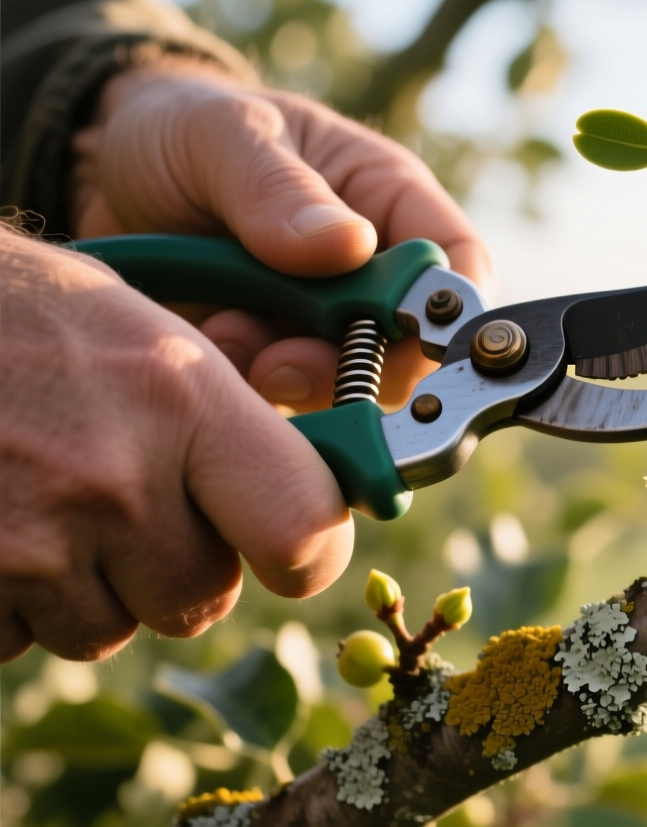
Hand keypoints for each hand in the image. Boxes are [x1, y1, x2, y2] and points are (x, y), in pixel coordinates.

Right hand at [0, 233, 351, 660]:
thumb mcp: (138, 325)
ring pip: (104, 630)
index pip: (301, 525)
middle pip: (199, 598)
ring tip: (37, 498)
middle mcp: (115, 476)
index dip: (304, 554)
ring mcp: (28, 539)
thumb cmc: (16, 312)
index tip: (289, 554)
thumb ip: (225, 419)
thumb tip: (307, 507)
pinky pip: (14, 642)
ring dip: (80, 590)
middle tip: (120, 503)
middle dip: (171, 569)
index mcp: (180, 397)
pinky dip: (5, 607)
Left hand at [71, 58, 494, 409]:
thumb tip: (349, 247)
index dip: (450, 309)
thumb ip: (278, 189)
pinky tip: (207, 343)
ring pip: (345, 383)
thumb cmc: (179, 127)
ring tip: (226, 335)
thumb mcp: (223, 135)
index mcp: (387, 200)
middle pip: (408, 344)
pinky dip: (246, 387)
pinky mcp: (266, 356)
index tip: (409, 337)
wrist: (92, 168)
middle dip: (354, 364)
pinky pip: (279, 398)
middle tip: (285, 359)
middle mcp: (367, 269)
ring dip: (290, 375)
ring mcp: (317, 321)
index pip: (458, 263)